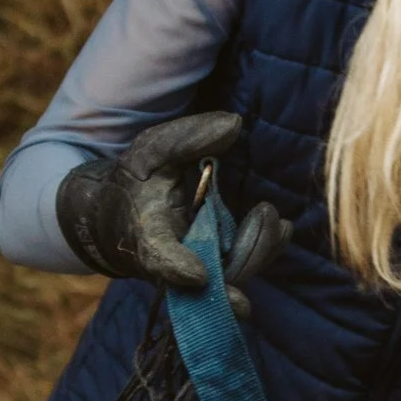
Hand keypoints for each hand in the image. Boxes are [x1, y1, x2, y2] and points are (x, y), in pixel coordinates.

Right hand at [55, 114, 286, 310]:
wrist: (119, 220)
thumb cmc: (135, 183)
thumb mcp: (150, 152)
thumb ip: (187, 138)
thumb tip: (234, 123)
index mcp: (148, 237)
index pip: (159, 259)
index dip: (176, 268)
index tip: (198, 274)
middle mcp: (172, 266)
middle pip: (212, 277)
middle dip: (246, 252)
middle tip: (268, 212)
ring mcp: (193, 274)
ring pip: (231, 277)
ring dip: (260, 252)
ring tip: (279, 222)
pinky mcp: (210, 272)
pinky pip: (239, 270)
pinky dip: (262, 252)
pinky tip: (281, 230)